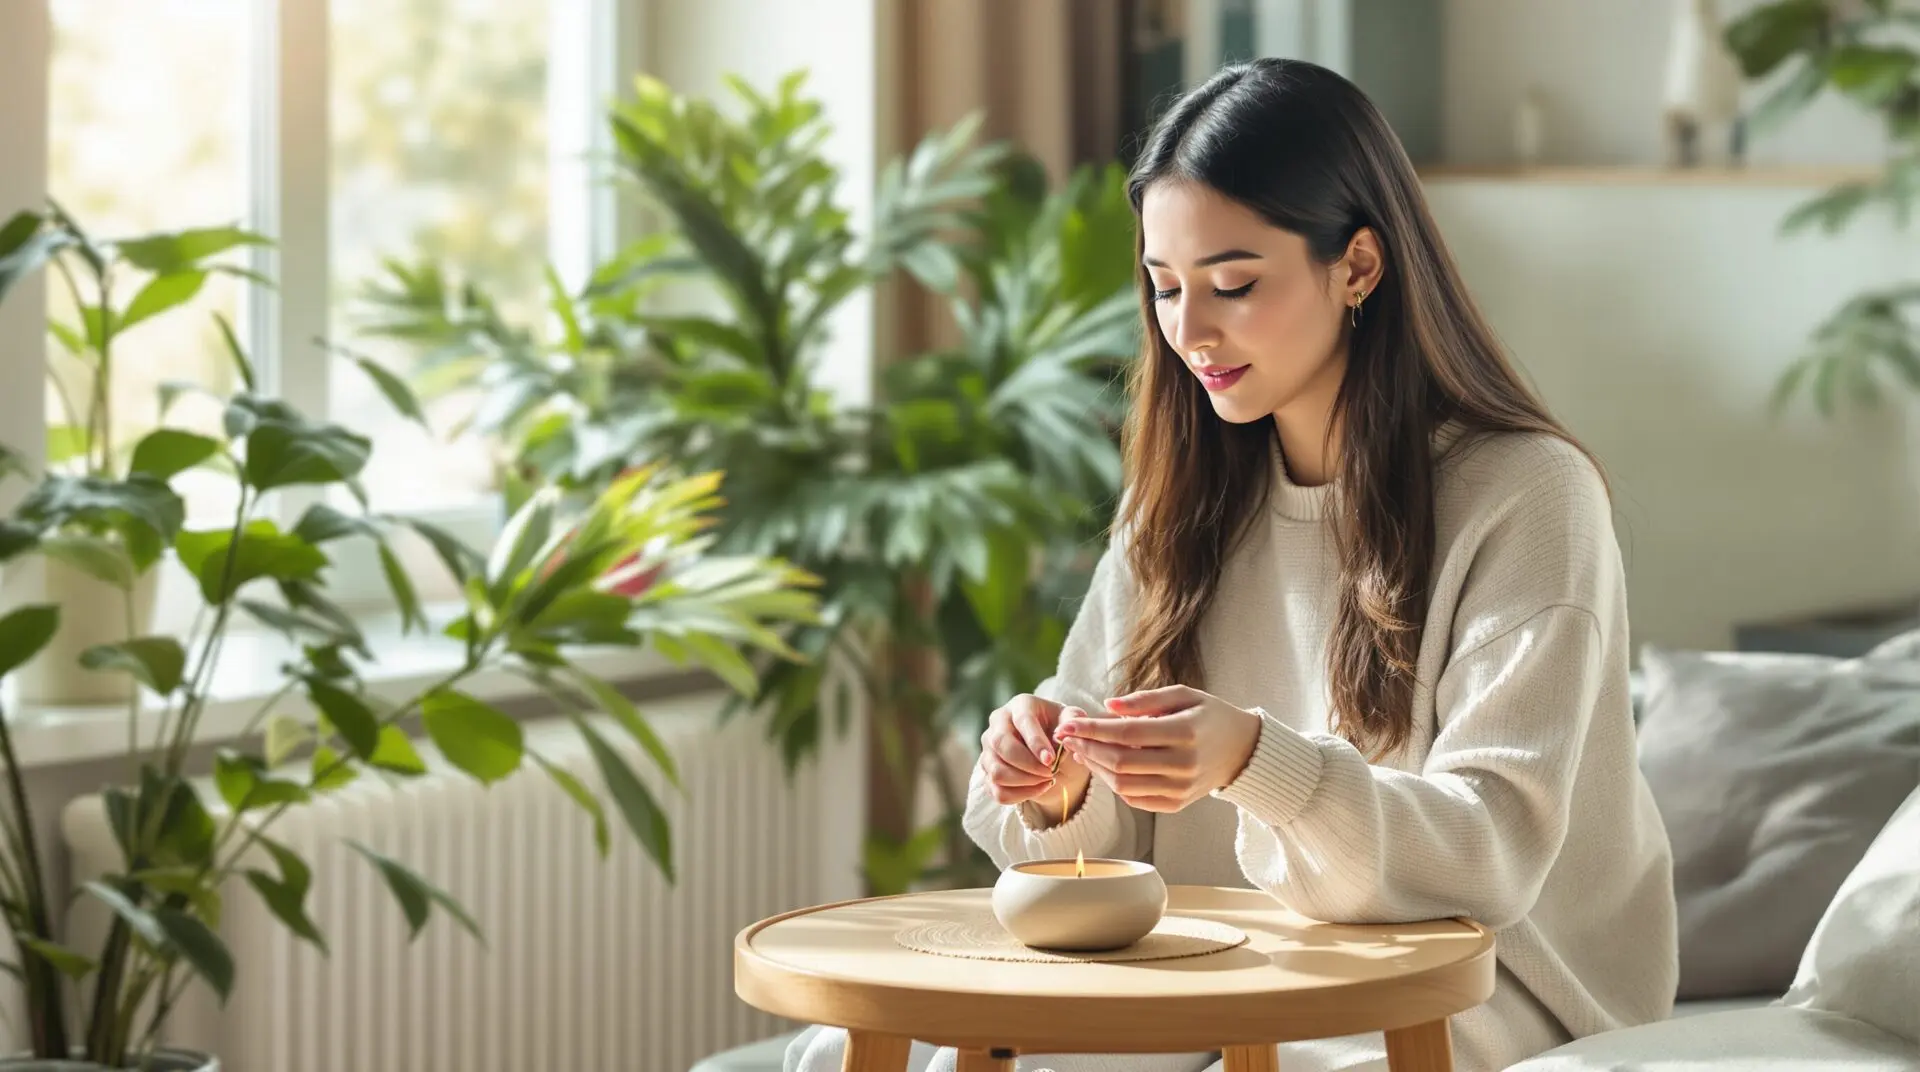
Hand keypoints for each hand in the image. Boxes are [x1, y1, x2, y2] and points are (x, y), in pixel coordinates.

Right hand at [979, 694, 1093, 820]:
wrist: (1049, 747)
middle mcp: (998, 724)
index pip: (1022, 721)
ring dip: (1024, 782)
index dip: (1036, 742)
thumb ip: (1074, 720)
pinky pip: (996, 791)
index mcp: (1020, 705)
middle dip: (1028, 765)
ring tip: (1047, 780)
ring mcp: (988, 748)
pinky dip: (1019, 795)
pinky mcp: (987, 771)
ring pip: (996, 771)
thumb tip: (1062, 733)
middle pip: (1001, 745)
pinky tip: (1039, 788)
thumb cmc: (1059, 729)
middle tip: (1050, 773)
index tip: (1051, 760)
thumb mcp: (1072, 721)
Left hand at [1056, 685, 1261, 812]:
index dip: (1093, 729)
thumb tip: (1107, 707)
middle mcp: (1184, 764)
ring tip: (1081, 750)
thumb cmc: (1209, 715)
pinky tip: (1102, 766)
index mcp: (1186, 732)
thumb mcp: (1184, 695)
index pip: (1128, 733)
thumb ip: (1145, 700)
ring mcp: (1181, 789)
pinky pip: (1135, 799)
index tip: (1068, 723)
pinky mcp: (1177, 804)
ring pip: (1124, 785)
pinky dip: (1114, 784)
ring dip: (1096, 768)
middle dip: (1088, 749)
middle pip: (1121, 762)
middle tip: (1067, 737)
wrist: (1242, 750)